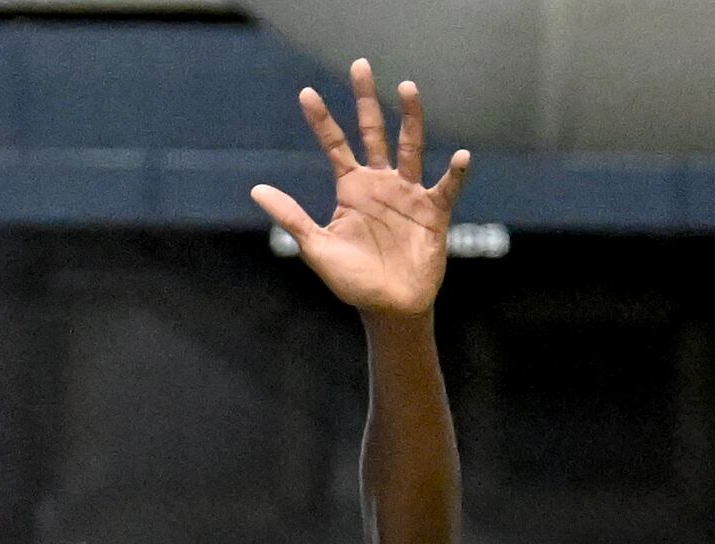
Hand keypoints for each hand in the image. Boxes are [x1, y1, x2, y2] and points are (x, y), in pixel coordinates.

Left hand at [253, 60, 471, 318]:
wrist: (389, 308)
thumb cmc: (353, 280)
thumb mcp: (316, 247)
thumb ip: (290, 217)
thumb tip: (255, 189)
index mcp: (351, 189)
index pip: (334, 145)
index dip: (321, 121)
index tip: (306, 94)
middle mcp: (380, 183)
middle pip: (373, 131)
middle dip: (366, 99)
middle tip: (360, 65)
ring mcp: (408, 194)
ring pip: (410, 147)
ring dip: (410, 119)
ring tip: (406, 87)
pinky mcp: (434, 213)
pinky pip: (446, 188)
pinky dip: (454, 173)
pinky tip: (460, 156)